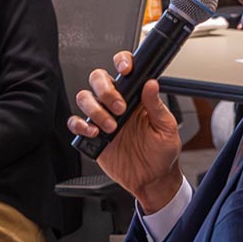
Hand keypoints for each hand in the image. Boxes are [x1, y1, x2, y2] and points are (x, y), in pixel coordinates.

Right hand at [69, 52, 182, 213]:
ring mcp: (102, 118)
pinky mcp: (92, 136)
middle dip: (105, 90)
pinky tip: (94, 133)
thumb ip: (157, 106)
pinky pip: (75, 123)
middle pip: (98, 79)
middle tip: (120, 108)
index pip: (125, 70)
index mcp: (136, 97)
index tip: (125, 69)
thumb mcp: (167, 128)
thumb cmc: (162, 153)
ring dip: (95, 109)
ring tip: (112, 127)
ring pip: (84, 97)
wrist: (152, 179)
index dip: (121, 62)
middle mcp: (117, 104)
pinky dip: (80, 125)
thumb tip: (151, 84)